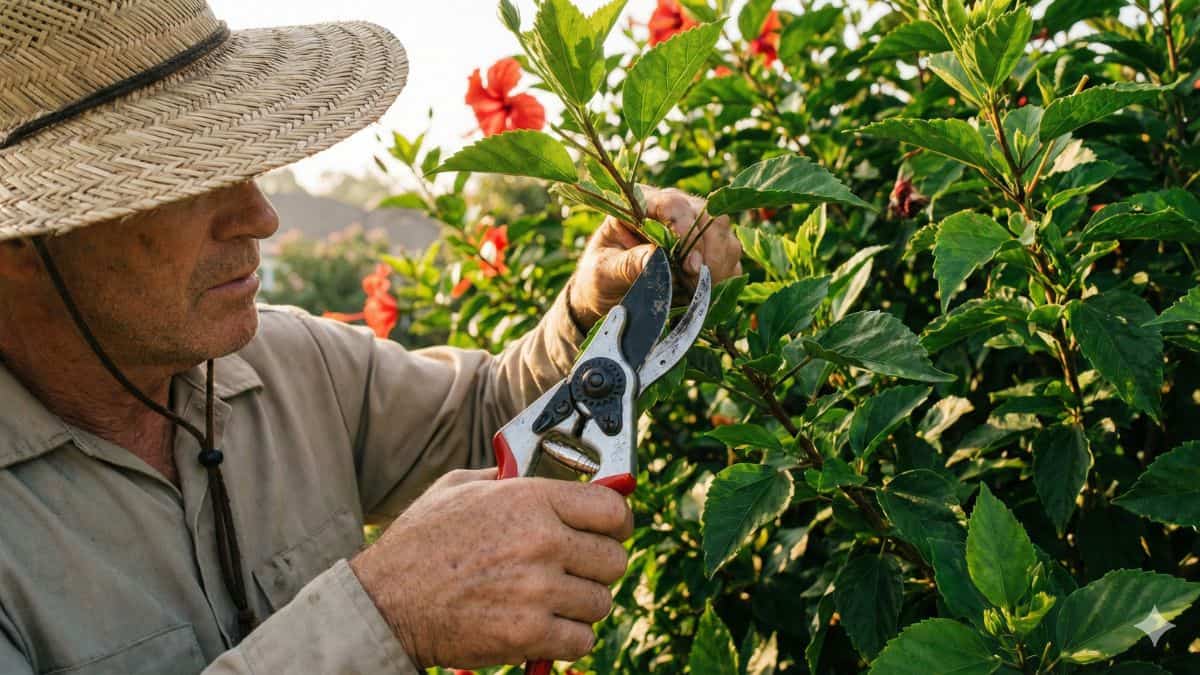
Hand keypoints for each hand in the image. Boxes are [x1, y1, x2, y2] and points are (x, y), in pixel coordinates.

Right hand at [349, 468, 633, 669]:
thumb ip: (509, 478)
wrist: (385, 603)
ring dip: (580, 605)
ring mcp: (538, 590)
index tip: (612, 531)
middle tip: (574, 570)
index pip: (611, 508)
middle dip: (597, 567)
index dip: (617, 521)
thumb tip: (550, 474)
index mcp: (530, 499)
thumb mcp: (460, 487)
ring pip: (600, 602)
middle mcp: (542, 540)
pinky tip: (542, 626)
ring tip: (549, 600)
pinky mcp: (529, 634)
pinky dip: (566, 638)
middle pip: (614, 559)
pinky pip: (582, 640)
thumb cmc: (420, 544)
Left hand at [568, 186, 742, 327]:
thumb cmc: (600, 278)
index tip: (685, 258)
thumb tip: (655, 258)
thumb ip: (626, 264)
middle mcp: (672, 211)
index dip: (683, 225)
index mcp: (641, 204)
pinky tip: (704, 292)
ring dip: (716, 265)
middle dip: (704, 250)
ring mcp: (695, 229)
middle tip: (692, 278)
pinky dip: (724, 276)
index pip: (671, 202)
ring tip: (695, 288)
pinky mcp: (710, 252)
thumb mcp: (603, 272)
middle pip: (706, 215)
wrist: (610, 298)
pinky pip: (731, 258)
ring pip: (724, 235)